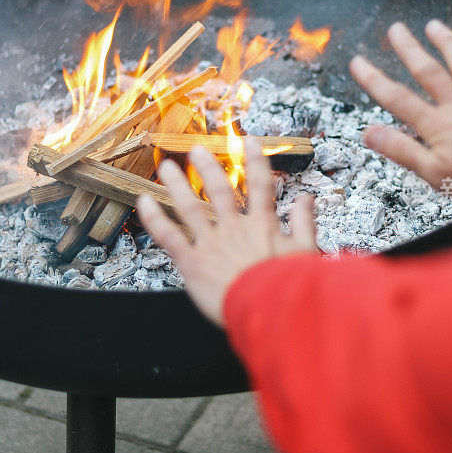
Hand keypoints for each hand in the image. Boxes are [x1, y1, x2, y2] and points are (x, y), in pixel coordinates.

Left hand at [137, 138, 317, 325]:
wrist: (269, 311)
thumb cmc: (290, 286)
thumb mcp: (306, 251)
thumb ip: (303, 221)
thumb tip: (307, 198)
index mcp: (262, 225)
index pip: (260, 185)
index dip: (255, 161)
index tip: (247, 141)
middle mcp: (234, 228)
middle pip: (219, 190)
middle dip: (207, 168)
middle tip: (196, 150)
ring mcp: (211, 244)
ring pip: (190, 207)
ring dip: (177, 184)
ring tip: (166, 167)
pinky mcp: (192, 263)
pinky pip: (169, 236)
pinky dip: (155, 218)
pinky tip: (144, 202)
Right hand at [350, 20, 451, 205]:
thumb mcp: (433, 174)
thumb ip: (401, 150)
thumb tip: (370, 133)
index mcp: (437, 126)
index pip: (398, 99)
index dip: (375, 80)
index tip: (358, 63)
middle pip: (429, 73)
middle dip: (410, 49)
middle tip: (396, 29)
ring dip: (448, 44)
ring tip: (434, 25)